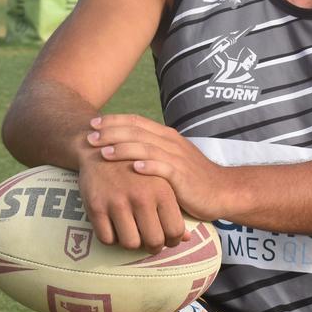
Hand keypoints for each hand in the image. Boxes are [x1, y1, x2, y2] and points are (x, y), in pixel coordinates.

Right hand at [75, 143, 188, 253]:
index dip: (173, 240)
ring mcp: (117, 202)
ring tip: (133, 233)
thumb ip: (175, 208)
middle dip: (154, 246)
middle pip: (154, 241)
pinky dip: (111, 238)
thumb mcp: (159, 181)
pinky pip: (106, 238)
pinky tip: (115, 228)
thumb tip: (187, 237)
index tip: (167, 239)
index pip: (175, 230)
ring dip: (132, 243)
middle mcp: (141, 197)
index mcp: (162, 190)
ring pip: (130, 244)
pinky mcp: (96, 207)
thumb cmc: (135, 167)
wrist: (99, 148)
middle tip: (150, 242)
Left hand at [88, 115, 231, 221]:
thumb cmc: (192, 178)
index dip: (114, 121)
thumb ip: (152, 151)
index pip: (136, 121)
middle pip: (137, 132)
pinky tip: (133, 168)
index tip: (92, 125)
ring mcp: (177, 158)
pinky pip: (164, 168)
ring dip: (124, 149)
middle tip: (90, 138)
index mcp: (166, 136)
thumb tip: (125, 150)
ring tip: (104, 152)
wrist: (222, 191)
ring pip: (146, 147)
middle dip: (111, 133)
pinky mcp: (183, 176)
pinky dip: (148, 166)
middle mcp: (171, 142)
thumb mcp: (171, 159)